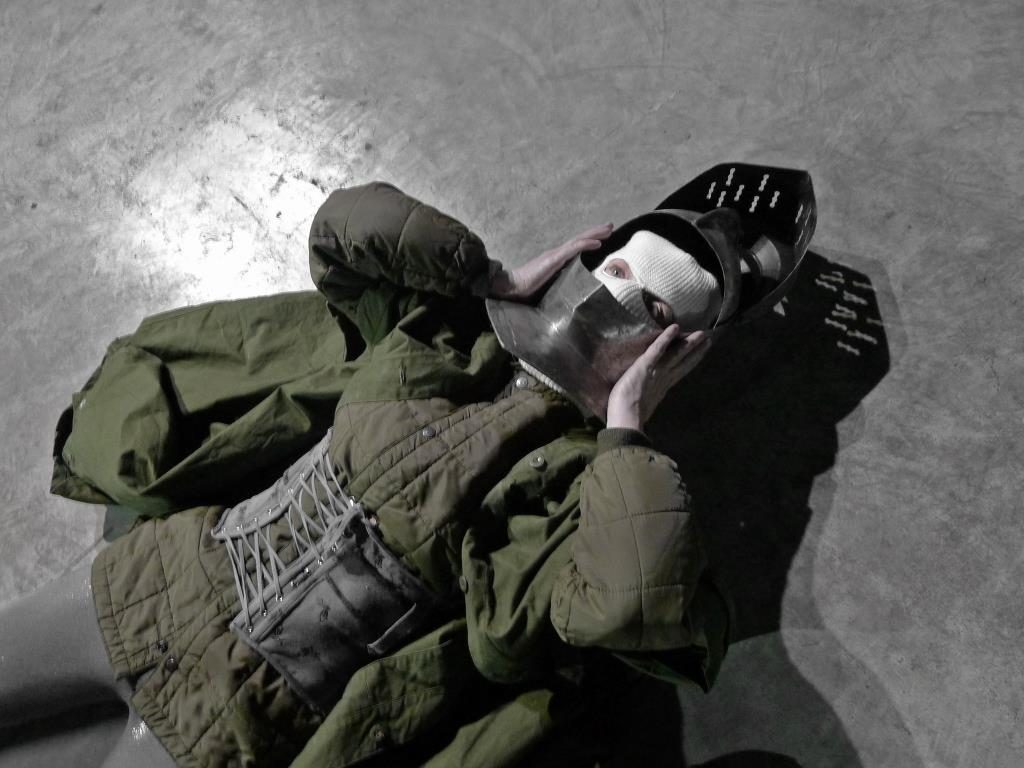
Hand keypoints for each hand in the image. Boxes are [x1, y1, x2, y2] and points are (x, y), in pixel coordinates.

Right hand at [488, 223, 613, 301]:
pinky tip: (598, 243)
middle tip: (610, 226)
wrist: (512, 287)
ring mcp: (555, 255)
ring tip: (608, 229)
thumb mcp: (549, 286)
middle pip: (579, 239)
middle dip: (595, 232)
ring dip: (594, 234)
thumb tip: (573, 291)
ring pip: (579, 241)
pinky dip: (586, 244)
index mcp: (556, 259)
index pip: (575, 247)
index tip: (603, 237)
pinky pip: (573, 249)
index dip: (589, 240)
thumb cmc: (528, 290)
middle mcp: (557, 253)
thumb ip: (560, 283)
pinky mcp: (553, 259)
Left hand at [606, 326, 710, 429]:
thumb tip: (649, 406)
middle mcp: (663, 378)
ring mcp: (656, 371)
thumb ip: (647, 402)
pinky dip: (666, 338)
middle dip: (696, 351)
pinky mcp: (646, 365)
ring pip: (676, 354)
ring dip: (688, 343)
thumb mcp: (641, 408)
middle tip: (708, 339)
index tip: (700, 354)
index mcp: (661, 388)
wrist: (625, 420)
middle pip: (683, 361)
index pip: (679, 371)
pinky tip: (675, 327)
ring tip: (701, 333)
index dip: (690, 362)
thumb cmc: (628, 418)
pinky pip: (657, 348)